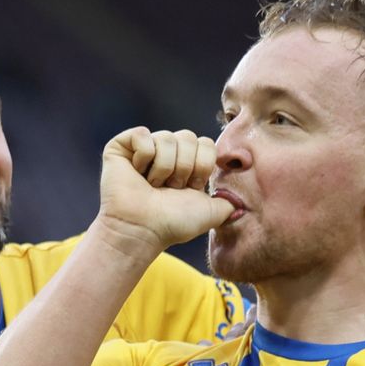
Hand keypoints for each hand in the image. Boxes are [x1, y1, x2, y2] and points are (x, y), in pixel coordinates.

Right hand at [98, 127, 234, 251]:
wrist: (143, 230)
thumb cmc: (173, 223)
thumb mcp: (212, 213)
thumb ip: (230, 203)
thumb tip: (242, 203)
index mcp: (188, 164)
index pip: (206, 143)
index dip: (202, 166)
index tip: (191, 188)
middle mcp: (167, 153)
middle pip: (189, 137)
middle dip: (184, 167)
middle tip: (170, 188)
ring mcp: (144, 148)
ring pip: (167, 138)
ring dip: (164, 168)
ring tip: (153, 186)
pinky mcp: (122, 146)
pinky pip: (143, 135)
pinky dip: (143, 157)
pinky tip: (137, 174)